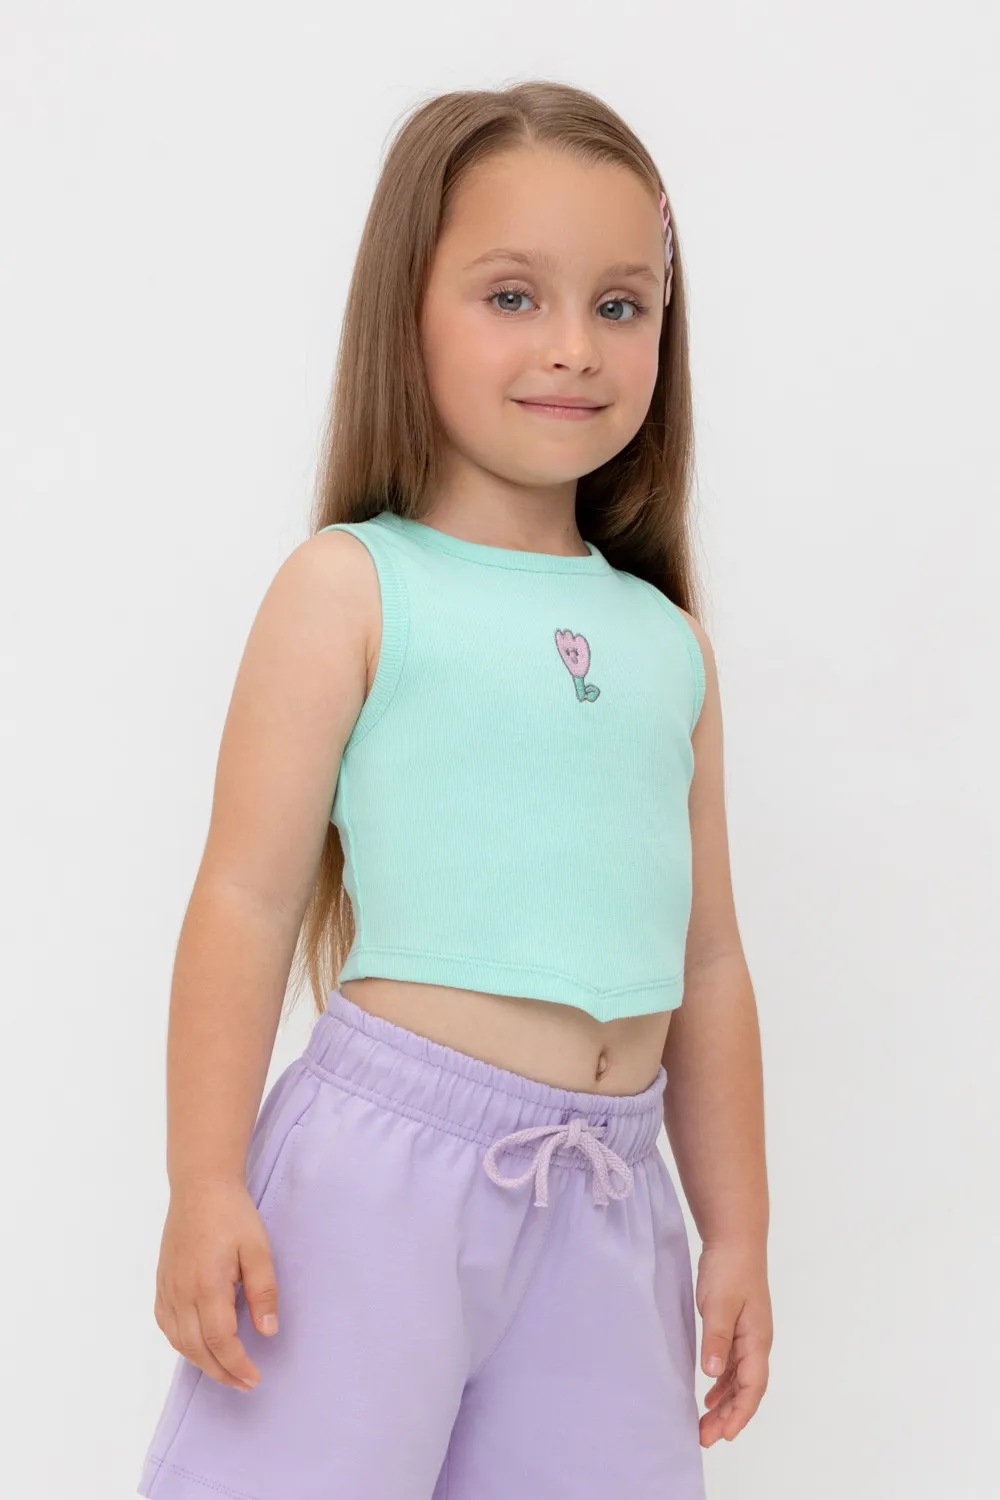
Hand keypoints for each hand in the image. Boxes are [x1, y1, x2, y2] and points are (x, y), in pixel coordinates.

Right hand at [153, 1179, 279, 1390]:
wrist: (200, 1186)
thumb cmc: (233, 1214)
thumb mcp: (258, 1248)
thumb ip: (263, 1291)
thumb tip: (267, 1332)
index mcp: (206, 1285)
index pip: (219, 1340)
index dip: (236, 1365)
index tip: (254, 1378)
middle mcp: (181, 1293)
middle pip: (197, 1348)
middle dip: (221, 1372)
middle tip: (244, 1383)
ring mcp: (167, 1288)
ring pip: (179, 1341)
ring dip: (201, 1362)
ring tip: (226, 1370)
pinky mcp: (161, 1282)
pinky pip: (166, 1325)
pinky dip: (181, 1344)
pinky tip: (197, 1346)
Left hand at [694, 1239, 771, 1444]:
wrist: (735, 1238)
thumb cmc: (730, 1268)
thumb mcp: (719, 1303)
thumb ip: (716, 1339)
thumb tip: (712, 1375)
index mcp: (757, 1340)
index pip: (752, 1388)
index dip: (740, 1415)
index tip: (725, 1436)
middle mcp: (756, 1342)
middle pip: (746, 1390)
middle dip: (728, 1417)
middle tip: (705, 1438)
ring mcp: (748, 1335)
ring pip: (738, 1380)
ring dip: (724, 1403)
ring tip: (705, 1424)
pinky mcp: (737, 1327)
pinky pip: (732, 1365)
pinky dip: (721, 1384)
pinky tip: (708, 1393)